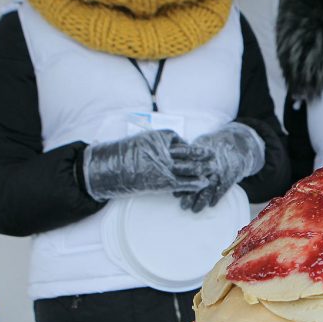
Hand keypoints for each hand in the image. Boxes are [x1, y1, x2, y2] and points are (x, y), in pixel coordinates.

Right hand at [83, 129, 209, 200]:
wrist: (108, 169)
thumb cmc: (121, 156)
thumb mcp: (138, 141)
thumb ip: (153, 143)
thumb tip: (166, 146)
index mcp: (157, 138)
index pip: (177, 139)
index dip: (187, 146)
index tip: (195, 148)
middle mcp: (165, 151)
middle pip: (188, 152)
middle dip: (202, 154)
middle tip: (213, 154)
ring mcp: (165, 167)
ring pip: (190, 167)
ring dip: (203, 168)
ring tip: (213, 167)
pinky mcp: (163, 182)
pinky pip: (184, 182)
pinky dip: (195, 183)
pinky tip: (204, 182)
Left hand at [174, 123, 264, 211]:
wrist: (235, 145)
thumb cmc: (212, 145)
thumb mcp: (198, 144)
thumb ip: (185, 153)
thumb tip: (169, 161)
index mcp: (200, 155)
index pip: (186, 172)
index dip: (180, 183)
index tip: (175, 194)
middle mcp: (209, 164)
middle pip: (197, 182)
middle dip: (190, 195)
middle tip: (183, 206)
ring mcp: (220, 170)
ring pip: (209, 188)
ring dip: (201, 200)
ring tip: (195, 210)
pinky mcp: (230, 175)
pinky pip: (223, 188)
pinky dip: (217, 197)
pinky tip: (211, 204)